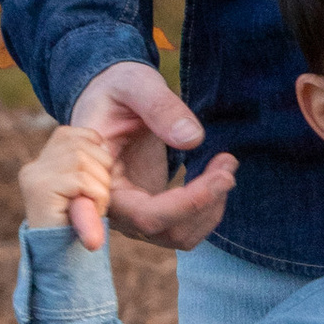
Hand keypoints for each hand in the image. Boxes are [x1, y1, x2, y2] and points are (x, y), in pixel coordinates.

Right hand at [19, 124, 123, 248]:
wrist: (62, 264)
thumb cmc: (79, 228)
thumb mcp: (86, 190)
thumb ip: (89, 165)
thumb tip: (107, 147)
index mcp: (42, 162)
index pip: (74, 134)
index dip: (96, 150)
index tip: (98, 178)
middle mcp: (33, 167)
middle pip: (81, 145)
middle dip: (101, 170)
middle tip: (96, 199)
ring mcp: (34, 177)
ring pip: (83, 161)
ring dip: (99, 187)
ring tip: (91, 207)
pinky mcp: (40, 188)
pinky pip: (81, 180)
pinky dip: (95, 196)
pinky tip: (88, 212)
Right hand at [63, 59, 238, 249]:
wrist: (115, 98)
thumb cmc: (118, 87)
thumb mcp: (134, 83)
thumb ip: (159, 106)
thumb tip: (192, 139)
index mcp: (95, 172)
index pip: (115, 207)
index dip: (117, 223)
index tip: (101, 240)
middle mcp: (110, 203)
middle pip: (156, 225)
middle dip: (199, 200)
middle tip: (227, 162)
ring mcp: (132, 214)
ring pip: (176, 235)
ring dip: (210, 206)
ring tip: (225, 163)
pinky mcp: (152, 213)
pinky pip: (185, 228)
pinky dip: (209, 208)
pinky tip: (215, 175)